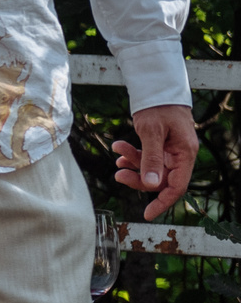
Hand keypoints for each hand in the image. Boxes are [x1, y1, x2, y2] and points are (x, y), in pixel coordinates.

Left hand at [112, 104, 198, 219]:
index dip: (162, 202)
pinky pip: (146, 157)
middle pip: (160, 180)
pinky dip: (132, 155)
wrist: (158, 88)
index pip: (176, 186)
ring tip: (117, 150)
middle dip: (138, 178)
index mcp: (185, 153)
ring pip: (150, 169)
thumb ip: (152, 159)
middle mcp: (180, 155)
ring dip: (132, 163)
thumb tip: (150, 185)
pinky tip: (119, 149)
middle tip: (118, 174)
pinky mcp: (160, 145)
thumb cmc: (159, 107)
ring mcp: (170, 151)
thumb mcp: (152, 132)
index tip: (147, 214)